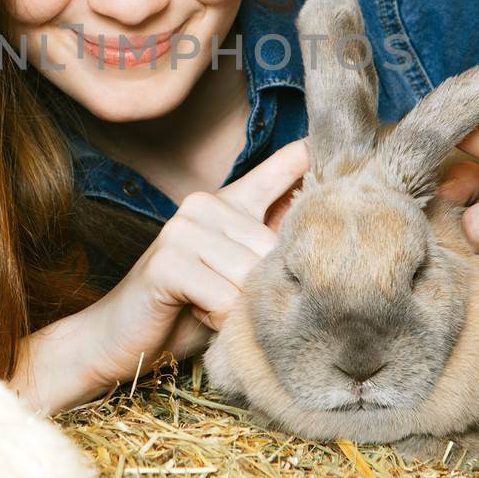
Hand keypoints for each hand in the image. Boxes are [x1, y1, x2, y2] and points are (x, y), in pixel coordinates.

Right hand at [90, 138, 311, 386]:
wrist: (121, 338)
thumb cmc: (188, 309)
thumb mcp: (241, 276)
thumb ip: (274, 251)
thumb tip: (334, 235)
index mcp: (230, 201)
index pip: (285, 166)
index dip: (317, 154)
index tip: (357, 139)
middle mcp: (206, 203)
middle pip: (275, 246)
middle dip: (267, 287)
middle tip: (232, 303)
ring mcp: (184, 227)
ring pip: (252, 274)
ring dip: (240, 308)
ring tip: (211, 309)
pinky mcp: (168, 260)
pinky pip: (224, 295)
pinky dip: (219, 317)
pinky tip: (196, 314)